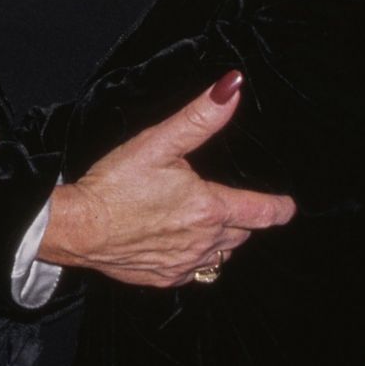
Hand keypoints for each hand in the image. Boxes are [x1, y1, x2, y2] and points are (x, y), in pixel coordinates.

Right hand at [40, 72, 295, 289]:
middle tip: (224, 202)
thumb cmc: (114, 184)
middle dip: (240, 218)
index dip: (279, 208)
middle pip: (242, 233)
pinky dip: (195, 256)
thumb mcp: (158, 143)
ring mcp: (185, 263)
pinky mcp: (165, 278)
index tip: (287, 206)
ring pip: (221, 253)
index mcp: (210, 208)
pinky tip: (177, 241)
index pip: (263, 213)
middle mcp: (204, 241)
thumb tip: (232, 88)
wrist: (77, 227)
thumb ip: (200, 117)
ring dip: (220, 238)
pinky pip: (196, 270)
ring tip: (201, 220)